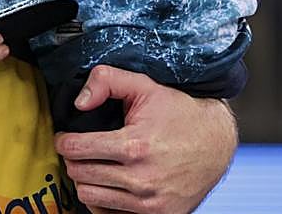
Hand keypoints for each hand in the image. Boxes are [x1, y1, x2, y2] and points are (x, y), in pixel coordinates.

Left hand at [55, 66, 236, 213]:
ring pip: (90, 196)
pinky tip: (108, 184)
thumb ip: (106, 81)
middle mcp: (141, 179)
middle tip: (79, 150)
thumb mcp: (144, 86)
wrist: (216, 142)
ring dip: (86, 180)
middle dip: (73, 159)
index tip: (65, 138)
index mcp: (134, 146)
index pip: (77, 150)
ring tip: (93, 165)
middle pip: (80, 174)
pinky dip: (103, 200)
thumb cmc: (179, 113)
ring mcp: (150, 202)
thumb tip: (79, 101)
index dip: (64, 141)